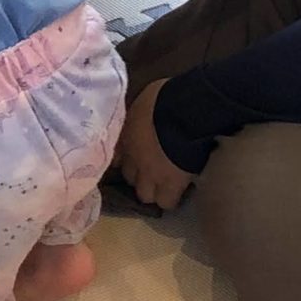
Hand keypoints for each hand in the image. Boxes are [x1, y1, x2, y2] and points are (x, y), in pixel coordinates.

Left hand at [115, 80, 194, 211]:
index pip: (117, 157)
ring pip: (144, 195)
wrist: (184, 113)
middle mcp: (133, 158)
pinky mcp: (170, 185)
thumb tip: (142, 115)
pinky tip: (179, 191)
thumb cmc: (165, 98)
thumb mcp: (144, 100)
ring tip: (164, 185)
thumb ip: (138, 114)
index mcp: (126, 136)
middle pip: (129, 178)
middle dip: (138, 176)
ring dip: (152, 191)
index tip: (134, 158)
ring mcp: (150, 174)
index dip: (126, 159)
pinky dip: (172, 198)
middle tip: (152, 171)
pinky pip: (167, 202)